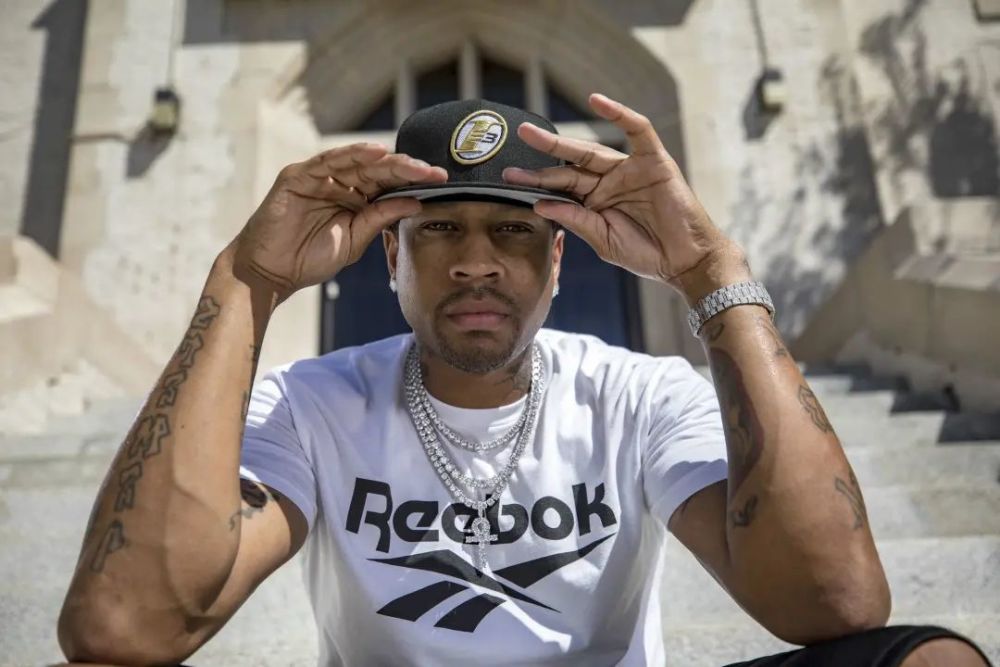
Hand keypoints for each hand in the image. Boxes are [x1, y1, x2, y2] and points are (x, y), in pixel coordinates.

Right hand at [229, 143, 446, 301]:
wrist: (271, 272)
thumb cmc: (309, 259)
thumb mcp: (355, 240)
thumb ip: (380, 219)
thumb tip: (415, 202)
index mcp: (354, 200)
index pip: (388, 184)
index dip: (414, 181)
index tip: (442, 182)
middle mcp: (339, 184)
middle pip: (377, 170)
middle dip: (407, 169)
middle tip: (434, 171)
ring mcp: (318, 178)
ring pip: (356, 162)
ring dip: (385, 159)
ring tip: (411, 161)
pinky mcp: (298, 176)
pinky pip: (328, 161)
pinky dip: (351, 154)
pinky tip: (375, 153)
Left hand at [502, 94, 748, 300]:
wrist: (685, 260)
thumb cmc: (647, 253)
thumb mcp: (603, 239)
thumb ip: (575, 220)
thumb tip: (541, 204)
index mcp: (596, 203)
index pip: (561, 187)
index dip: (536, 182)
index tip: (508, 178)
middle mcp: (609, 182)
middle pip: (570, 165)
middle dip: (543, 154)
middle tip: (516, 139)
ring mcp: (630, 170)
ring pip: (593, 149)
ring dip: (563, 141)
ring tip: (533, 133)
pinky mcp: (653, 161)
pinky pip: (637, 131)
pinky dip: (620, 113)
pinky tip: (597, 101)